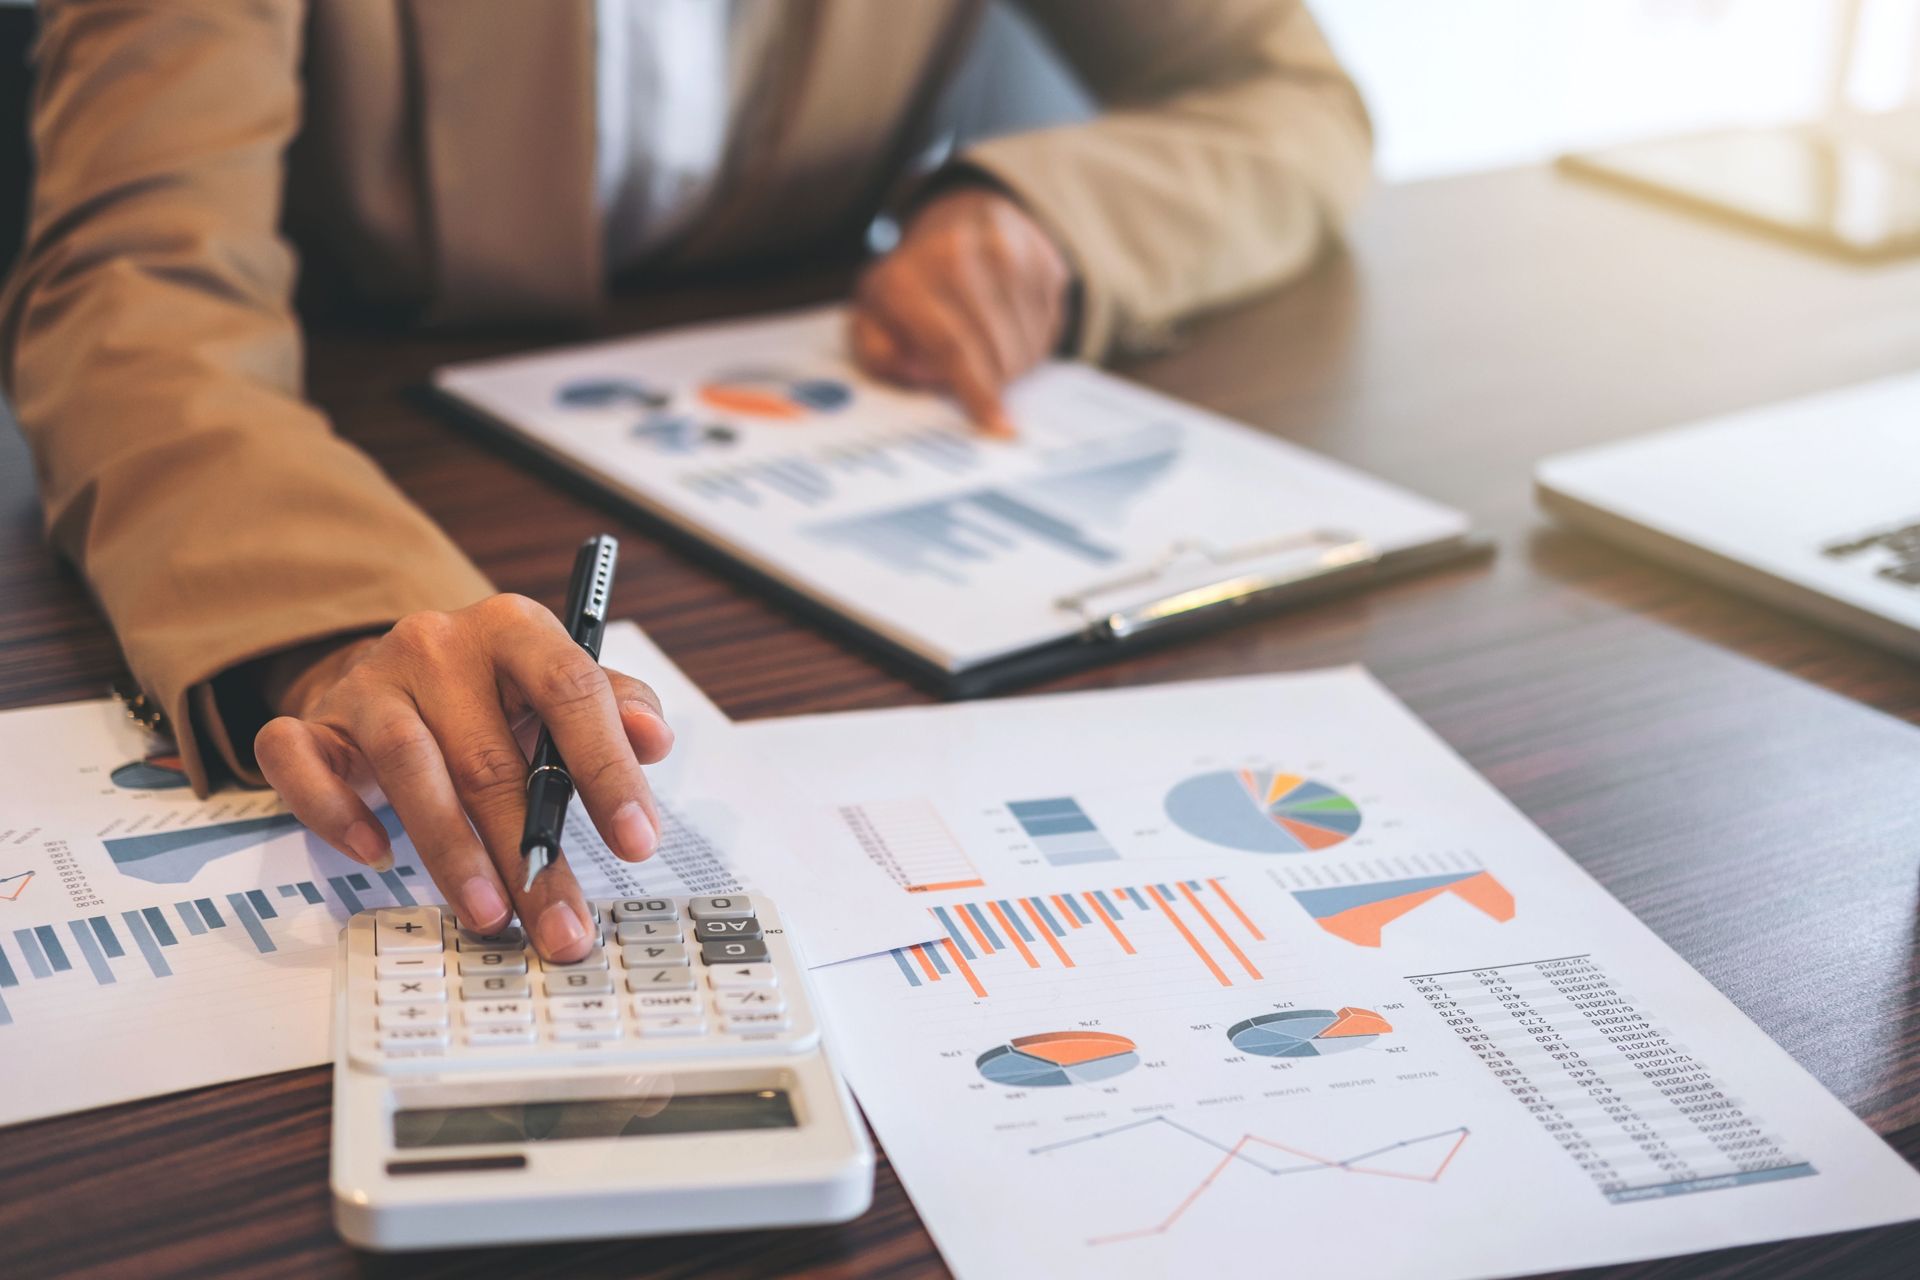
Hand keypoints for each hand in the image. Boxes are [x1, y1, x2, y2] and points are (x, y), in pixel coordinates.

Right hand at [253, 595, 672, 961]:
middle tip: (561, 924)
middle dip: (533, 855)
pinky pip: (303, 763)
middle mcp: (437, 647)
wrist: (397, 671)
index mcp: (513, 629)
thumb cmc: (496, 696)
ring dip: (451, 852)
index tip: (638, 843)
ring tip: (489, 914)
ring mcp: (368, 683)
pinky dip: (335, 811)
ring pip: (408, 767)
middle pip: (491, 757)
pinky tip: (376, 855)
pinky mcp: (313, 722)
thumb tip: (654, 739)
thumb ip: (617, 706)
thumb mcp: (560, 689)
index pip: (571, 690)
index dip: (609, 769)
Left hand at [850, 185, 1071, 436]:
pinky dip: (1032, 342)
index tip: (998, 426)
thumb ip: (878, 354)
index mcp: (907, 278)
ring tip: (989, 351)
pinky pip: (1051, 327)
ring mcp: (1010, 252)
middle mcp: (960, 256)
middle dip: (993, 382)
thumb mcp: (871, 319)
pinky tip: (1010, 327)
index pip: (952, 345)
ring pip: (1028, 344)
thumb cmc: (911, 285)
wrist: (958, 220)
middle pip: (997, 351)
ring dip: (1014, 364)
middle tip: (979, 383)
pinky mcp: (1045, 259)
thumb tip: (916, 372)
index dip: (978, 391)